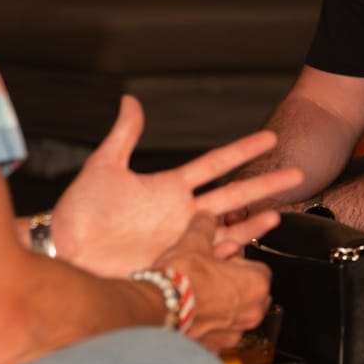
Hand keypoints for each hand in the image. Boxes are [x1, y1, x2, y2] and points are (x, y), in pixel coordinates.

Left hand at [50, 96, 304, 277]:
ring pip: (229, 226)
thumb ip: (123, 136)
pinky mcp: (175, 263)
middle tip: (297, 173)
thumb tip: (130, 100)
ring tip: (281, 211)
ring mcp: (181, 239)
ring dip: (255, 219)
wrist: (65, 252)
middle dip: (266, 184)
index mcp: (168, 188)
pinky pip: (212, 257)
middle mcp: (181, 213)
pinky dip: (233, 251)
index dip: (242, 150)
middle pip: (234, 194)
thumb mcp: (103, 168)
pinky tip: (252, 243)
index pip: (214, 164)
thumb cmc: (79, 213)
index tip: (268, 138)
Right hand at [151, 213, 274, 350]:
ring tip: (198, 297)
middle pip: (250, 295)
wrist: (155, 311)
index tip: (222, 261)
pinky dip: (209, 327)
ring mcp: (234, 334)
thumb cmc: (180, 279)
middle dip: (233, 287)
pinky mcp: (215, 349)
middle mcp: (251, 313)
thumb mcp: (194, 243)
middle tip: (210, 278)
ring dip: (222, 308)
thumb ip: (204, 228)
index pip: (259, 270)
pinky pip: (218, 335)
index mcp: (256, 284)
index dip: (238, 263)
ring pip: (235, 317)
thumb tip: (206, 217)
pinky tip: (190, 315)